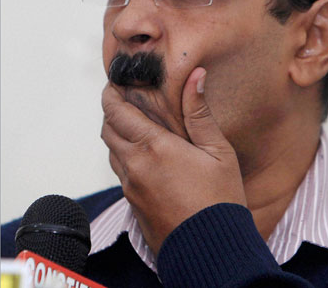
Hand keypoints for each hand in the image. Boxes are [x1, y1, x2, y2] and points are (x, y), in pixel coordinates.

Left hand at [101, 67, 246, 254]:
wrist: (210, 250)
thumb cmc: (219, 200)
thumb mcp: (218, 151)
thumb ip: (200, 112)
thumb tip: (195, 77)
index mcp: (154, 147)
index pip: (116, 113)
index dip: (111, 95)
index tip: (113, 85)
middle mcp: (134, 166)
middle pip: (108, 130)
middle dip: (112, 113)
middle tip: (124, 102)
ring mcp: (131, 188)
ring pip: (112, 153)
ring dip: (117, 136)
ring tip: (136, 127)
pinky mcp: (133, 205)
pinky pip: (121, 174)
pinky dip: (125, 158)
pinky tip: (146, 157)